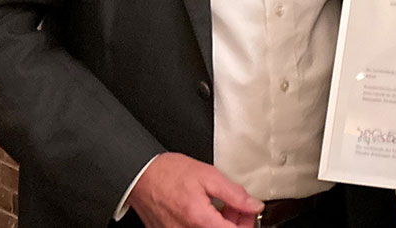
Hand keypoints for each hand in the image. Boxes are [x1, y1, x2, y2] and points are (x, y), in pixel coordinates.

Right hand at [128, 152, 262, 227]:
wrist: (142, 175)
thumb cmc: (169, 173)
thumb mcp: (209, 176)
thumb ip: (235, 194)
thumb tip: (253, 205)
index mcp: (200, 220)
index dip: (246, 222)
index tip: (247, 210)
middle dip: (233, 222)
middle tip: (234, 205)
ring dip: (218, 224)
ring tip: (218, 207)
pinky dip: (203, 225)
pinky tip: (203, 211)